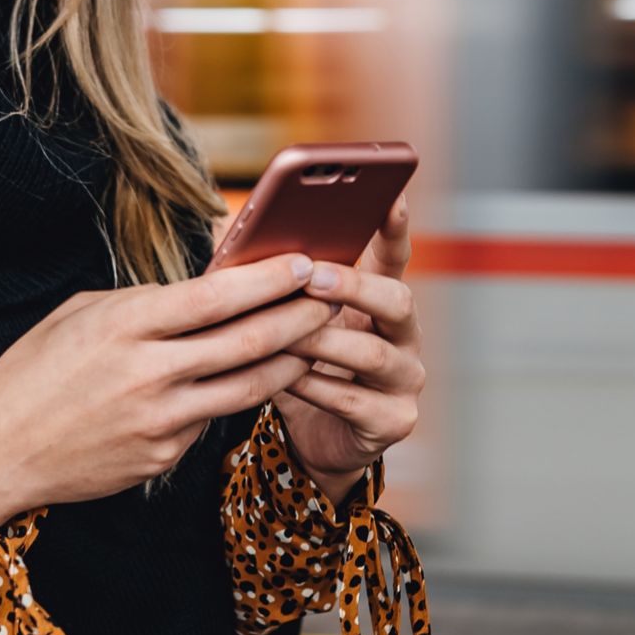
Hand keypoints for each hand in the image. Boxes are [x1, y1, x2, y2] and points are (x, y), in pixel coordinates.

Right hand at [0, 253, 332, 524]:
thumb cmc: (35, 371)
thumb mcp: (81, 314)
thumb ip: (144, 301)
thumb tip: (203, 290)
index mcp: (126, 325)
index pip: (217, 296)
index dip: (270, 279)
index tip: (304, 263)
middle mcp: (149, 373)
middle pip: (248, 341)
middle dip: (300, 317)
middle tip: (333, 297)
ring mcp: (159, 420)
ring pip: (249, 387)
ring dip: (292, 361)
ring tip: (318, 339)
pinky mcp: (163, 457)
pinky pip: (212, 421)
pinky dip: (237, 397)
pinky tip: (256, 380)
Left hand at [271, 195, 424, 485]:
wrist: (309, 439)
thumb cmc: (297, 362)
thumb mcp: (287, 317)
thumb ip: (272, 277)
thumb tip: (229, 228)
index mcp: (380, 299)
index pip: (394, 255)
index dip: (395, 227)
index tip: (391, 195)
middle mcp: (404, 335)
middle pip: (397, 299)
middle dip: (354, 286)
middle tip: (312, 277)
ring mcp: (405, 379)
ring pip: (374, 353)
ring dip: (325, 340)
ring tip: (287, 332)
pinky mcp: (393, 420)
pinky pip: (354, 400)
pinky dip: (317, 387)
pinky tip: (286, 376)